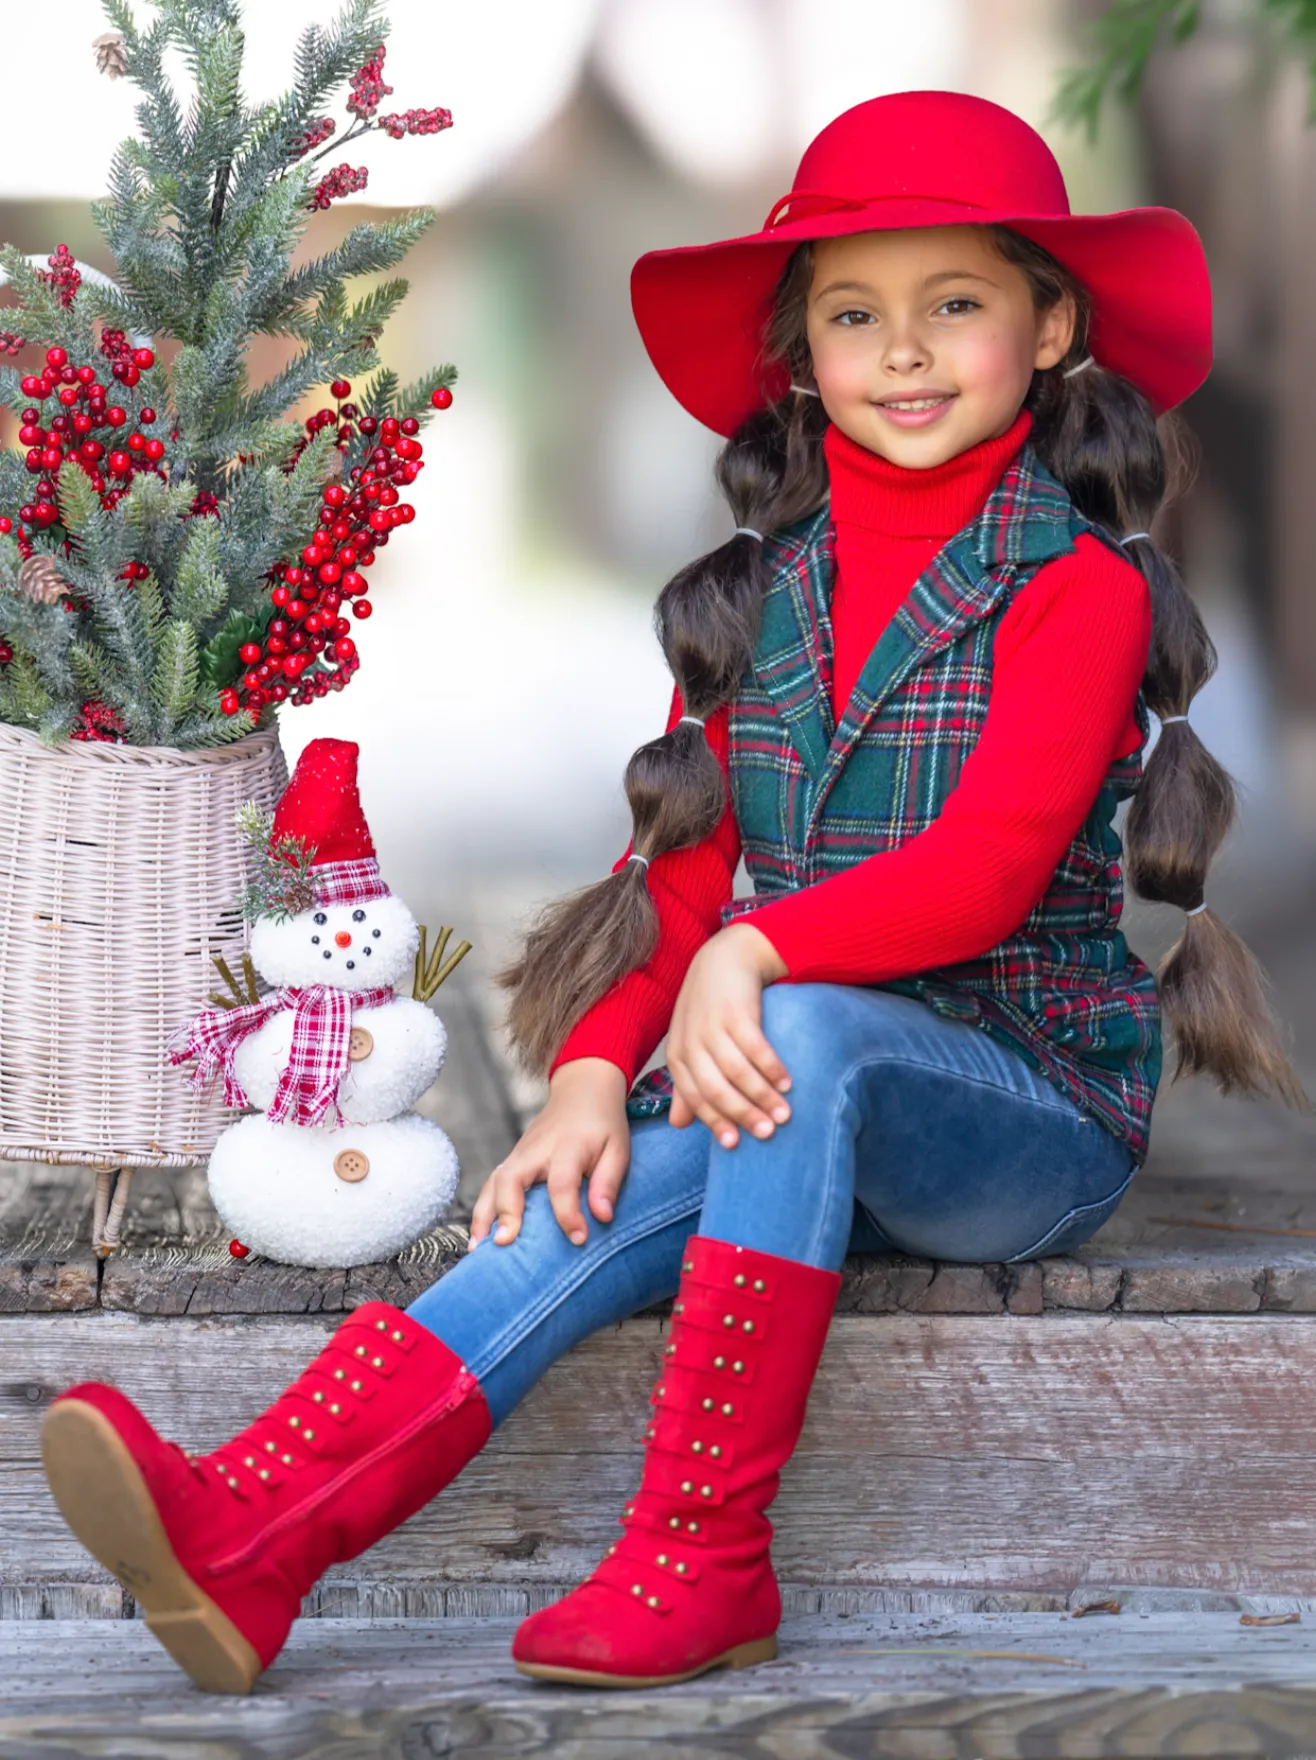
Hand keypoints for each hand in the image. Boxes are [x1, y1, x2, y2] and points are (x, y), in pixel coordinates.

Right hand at [469, 1058, 630, 1249]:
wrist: (583, 1088)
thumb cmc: (603, 1124)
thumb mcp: (618, 1149)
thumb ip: (608, 1183)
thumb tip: (602, 1218)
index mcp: (567, 1147)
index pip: (562, 1183)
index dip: (568, 1214)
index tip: (578, 1239)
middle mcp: (536, 1151)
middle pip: (511, 1179)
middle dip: (506, 1211)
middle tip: (504, 1243)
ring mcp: (519, 1154)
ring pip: (493, 1184)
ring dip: (483, 1216)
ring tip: (478, 1251)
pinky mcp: (512, 1160)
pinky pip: (491, 1186)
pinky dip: (483, 1211)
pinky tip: (479, 1239)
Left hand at [667, 922, 792, 1149]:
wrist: (726, 957)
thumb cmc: (710, 1007)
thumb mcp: (691, 1043)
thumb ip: (687, 1084)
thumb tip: (678, 1125)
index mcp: (678, 1055)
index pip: (695, 1098)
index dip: (715, 1122)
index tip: (736, 1145)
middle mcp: (691, 1042)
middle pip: (715, 1089)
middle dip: (742, 1115)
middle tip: (768, 1133)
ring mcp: (712, 1026)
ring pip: (737, 1072)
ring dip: (763, 1096)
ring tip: (785, 1114)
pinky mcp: (736, 1011)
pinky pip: (755, 1047)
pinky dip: (772, 1068)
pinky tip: (788, 1082)